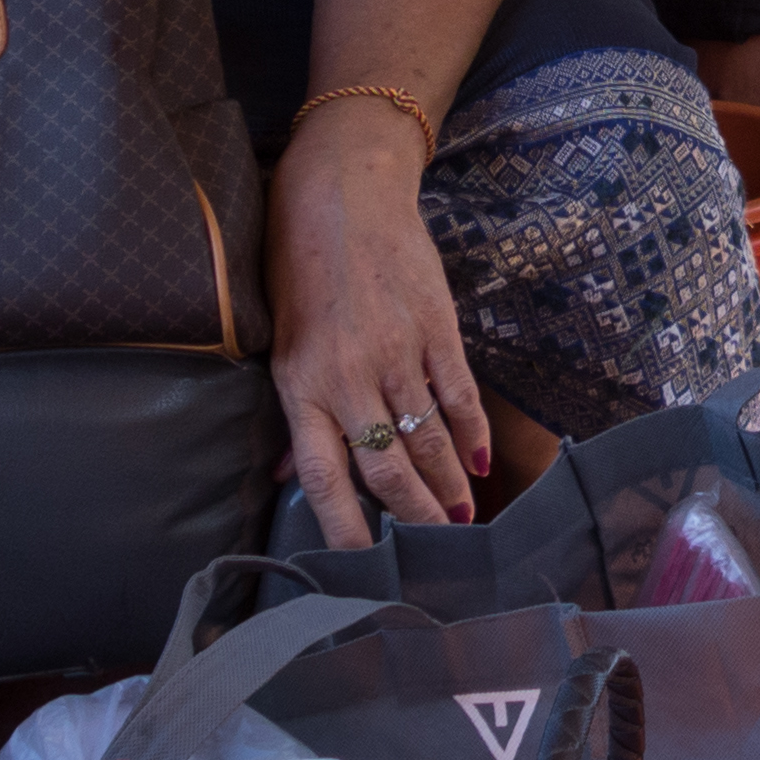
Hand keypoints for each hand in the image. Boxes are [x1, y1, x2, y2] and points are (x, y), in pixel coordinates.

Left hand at [271, 131, 486, 543]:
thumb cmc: (298, 265)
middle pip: (386, 469)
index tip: (367, 569)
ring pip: (427, 439)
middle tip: (436, 550)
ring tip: (462, 517)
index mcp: (301, 384)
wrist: (343, 190)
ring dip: (448, 485)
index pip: (325, 478)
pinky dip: (472, 433)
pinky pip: (457, 394)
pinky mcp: (434, 325)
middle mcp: (347, 376)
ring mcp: (395, 350)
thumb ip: (295, 411)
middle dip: (414, 517)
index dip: (347, 531)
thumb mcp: (279, 341)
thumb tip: (291, 478)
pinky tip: (480, 461)